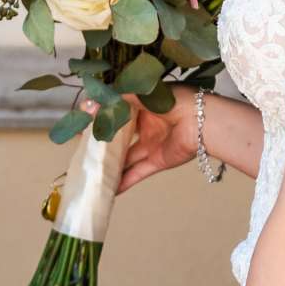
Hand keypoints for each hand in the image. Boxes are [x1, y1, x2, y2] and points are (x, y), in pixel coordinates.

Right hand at [85, 84, 199, 191]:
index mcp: (144, 106)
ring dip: (111, 165)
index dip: (101, 118)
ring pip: (127, 158)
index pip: (118, 112)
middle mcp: (146, 125)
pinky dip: (124, 182)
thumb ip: (118, 98)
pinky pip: (138, 172)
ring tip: (91, 173)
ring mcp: (152, 145)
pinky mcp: (158, 161)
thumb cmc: (173, 101)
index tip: (83, 124)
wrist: (201, 121)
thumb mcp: (143, 95)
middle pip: (120, 137)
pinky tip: (109, 190)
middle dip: (103, 143)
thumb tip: (91, 102)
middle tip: (83, 150)